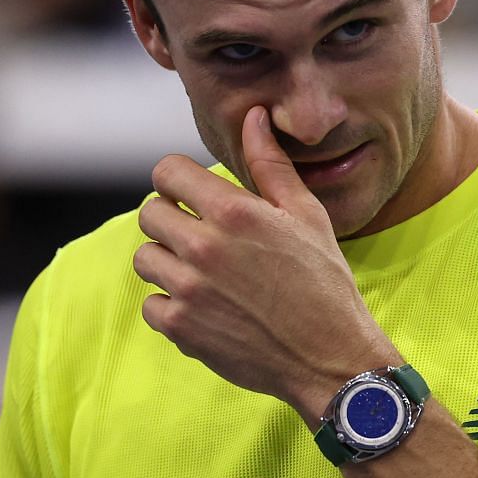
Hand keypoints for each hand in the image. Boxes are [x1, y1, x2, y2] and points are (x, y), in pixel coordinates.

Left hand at [134, 106, 400, 418]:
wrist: (331, 359)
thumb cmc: (326, 285)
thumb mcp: (307, 217)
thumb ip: (271, 166)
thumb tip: (253, 117)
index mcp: (235, 212)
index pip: (166, 173)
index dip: (178, 180)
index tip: (193, 195)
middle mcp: (204, 247)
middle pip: (149, 214)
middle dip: (172, 219)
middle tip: (203, 236)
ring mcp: (188, 290)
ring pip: (146, 258)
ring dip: (168, 262)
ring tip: (205, 275)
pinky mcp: (181, 327)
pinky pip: (151, 304)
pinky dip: (171, 306)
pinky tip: (205, 308)